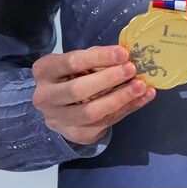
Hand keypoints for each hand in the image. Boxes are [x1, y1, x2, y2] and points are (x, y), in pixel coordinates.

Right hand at [32, 45, 154, 146]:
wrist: (58, 107)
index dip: (99, 57)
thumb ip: (96, 58)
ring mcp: (59, 119)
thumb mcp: (77, 63)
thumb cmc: (70, 77)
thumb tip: (124, 56)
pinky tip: (142, 98)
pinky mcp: (76, 134)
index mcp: (44, 71)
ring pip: (92, 112)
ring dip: (120, 98)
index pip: (71, 62)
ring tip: (141, 86)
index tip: (123, 53)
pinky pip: (106, 122)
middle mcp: (45, 97)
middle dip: (108, 79)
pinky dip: (127, 109)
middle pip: (78, 90)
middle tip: (131, 69)